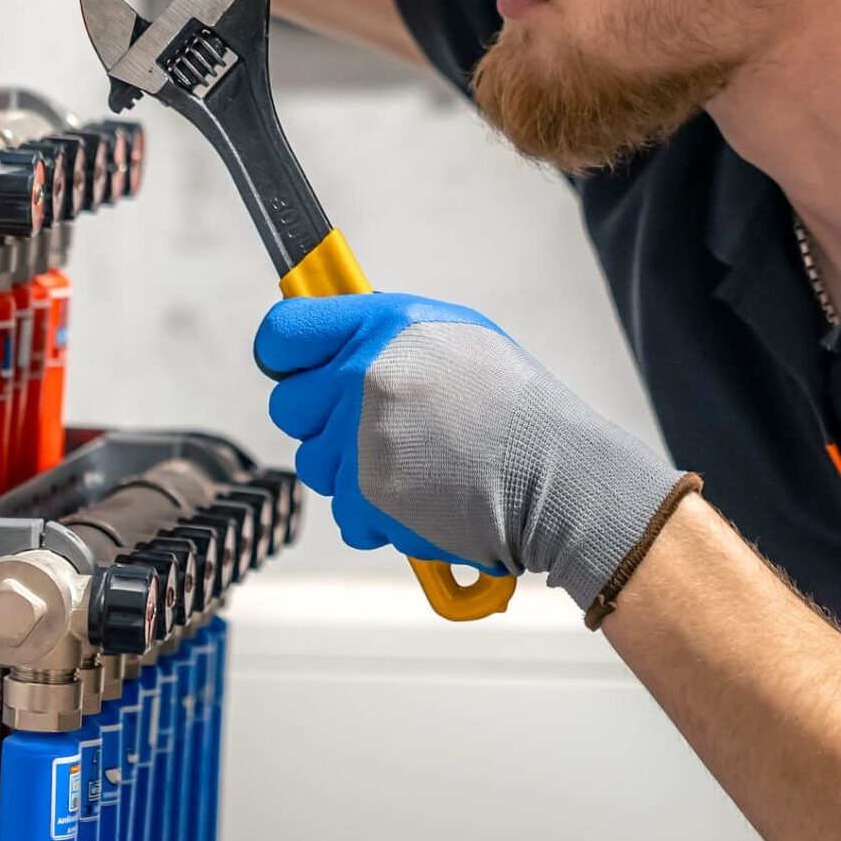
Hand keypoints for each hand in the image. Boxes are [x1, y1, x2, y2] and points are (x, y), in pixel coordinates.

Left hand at [254, 293, 683, 607]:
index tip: (298, 369)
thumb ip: (386, 334)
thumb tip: (336, 338)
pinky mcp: (366, 495)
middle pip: (287, 405)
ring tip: (413, 464)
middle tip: (373, 428)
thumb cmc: (516, 408)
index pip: (283, 331)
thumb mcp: (455, 335)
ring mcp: (360, 437)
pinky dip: (373, 515)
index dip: (286, 355)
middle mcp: (362, 374)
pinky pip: (340, 511)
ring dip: (349, 471)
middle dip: (321, 421)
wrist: (557, 477)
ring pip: (312, 462)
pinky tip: (420, 497)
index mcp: (383, 325)